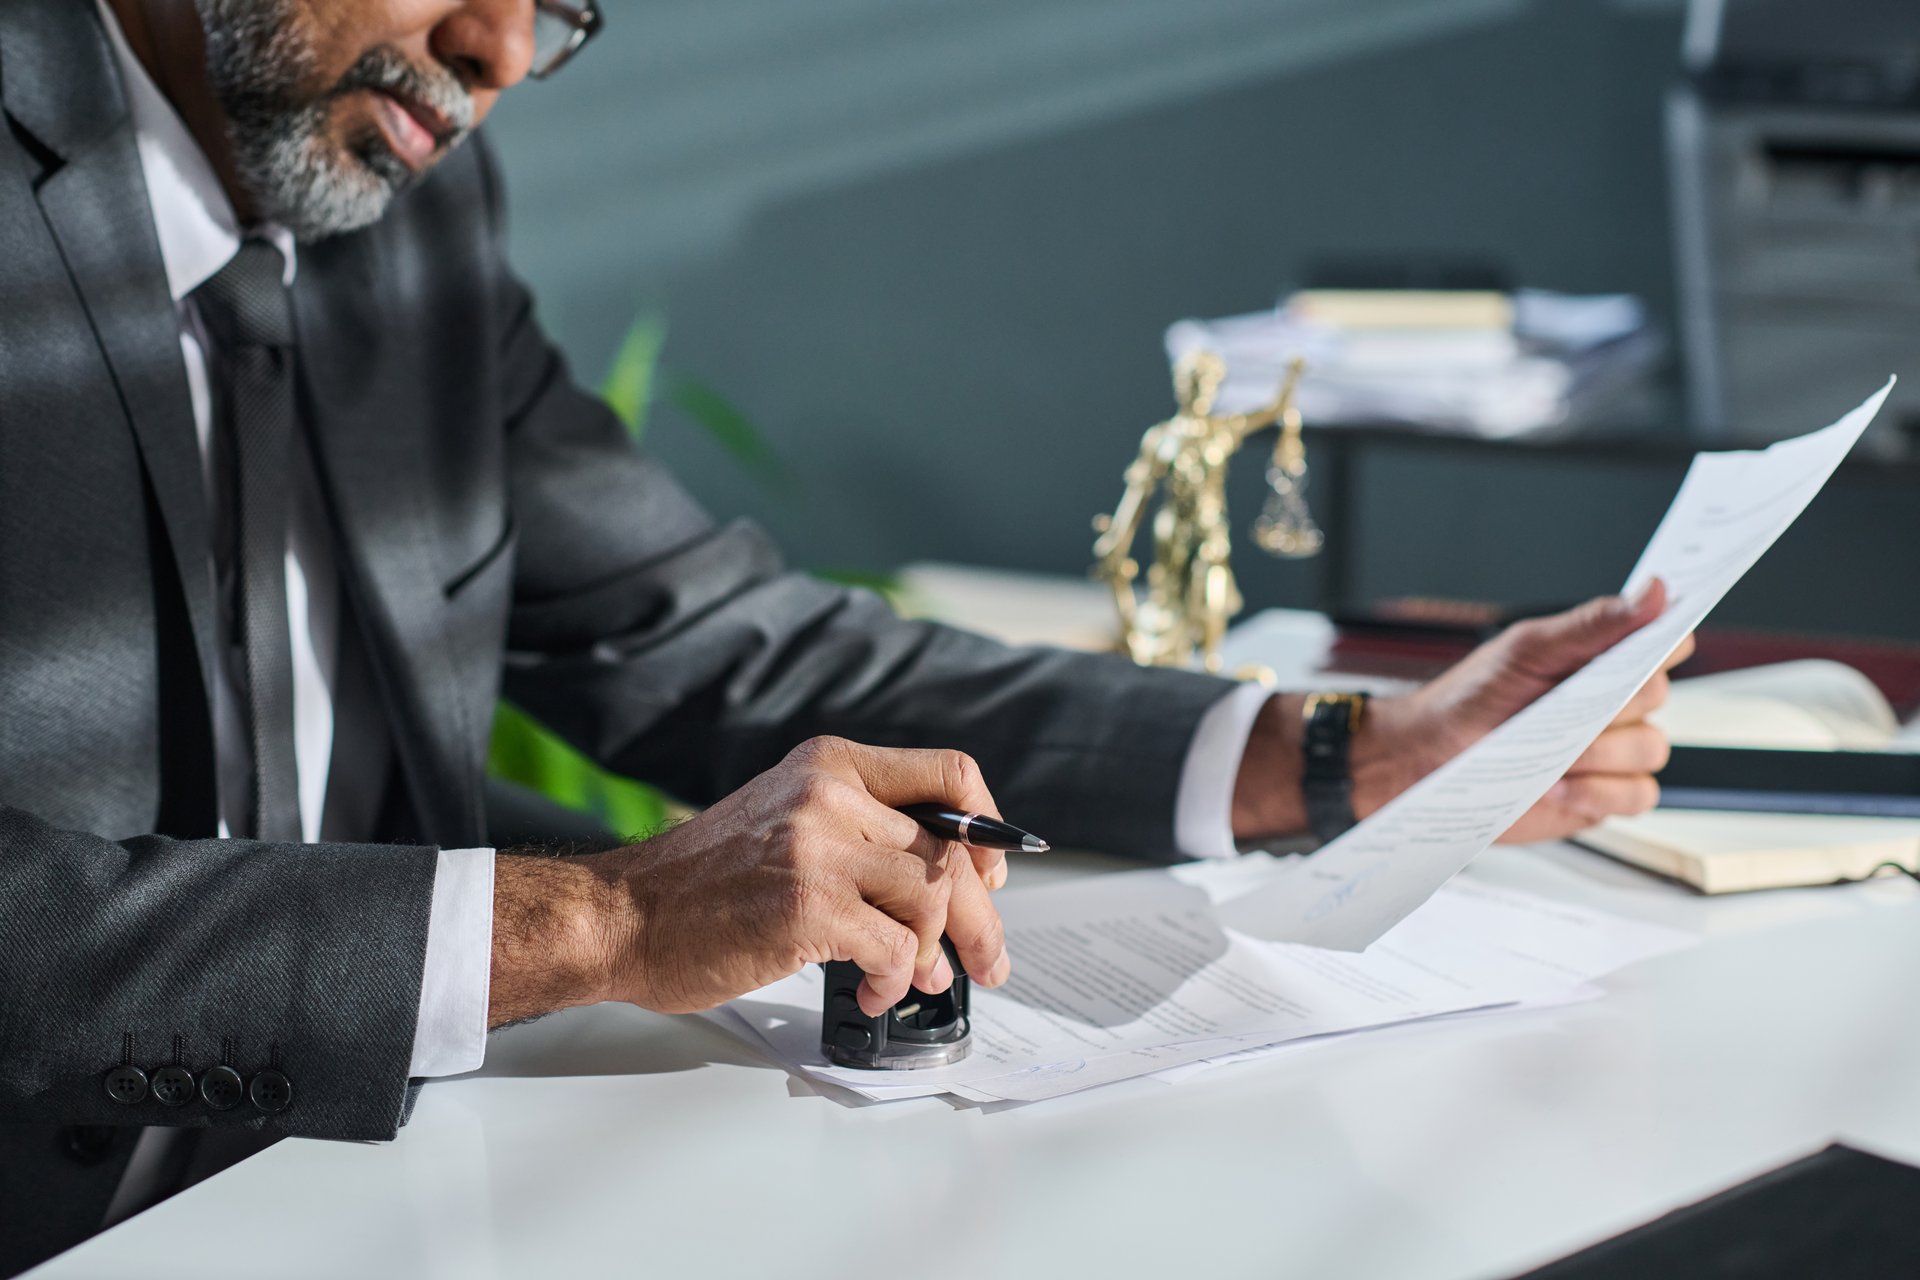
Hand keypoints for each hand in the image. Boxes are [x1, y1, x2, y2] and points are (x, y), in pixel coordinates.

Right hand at [488, 737, 1012, 1027]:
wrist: (621, 916)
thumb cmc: (701, 884)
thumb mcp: (786, 820)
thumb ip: (859, 831)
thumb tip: (945, 885)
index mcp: (829, 766)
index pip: (950, 774)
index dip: (987, 831)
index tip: (990, 877)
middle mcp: (828, 795)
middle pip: (952, 850)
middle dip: (981, 918)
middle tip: (988, 960)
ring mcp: (817, 848)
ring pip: (932, 898)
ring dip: (934, 955)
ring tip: (912, 981)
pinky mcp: (806, 906)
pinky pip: (894, 948)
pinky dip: (893, 980)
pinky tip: (869, 993)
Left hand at [1357, 580, 1693, 842]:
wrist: (1428, 760)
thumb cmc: (1471, 698)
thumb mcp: (1526, 650)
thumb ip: (1592, 624)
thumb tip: (1653, 591)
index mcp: (1599, 659)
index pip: (1664, 642)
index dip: (1668, 641)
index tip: (1658, 645)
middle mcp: (1612, 703)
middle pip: (1658, 695)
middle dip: (1614, 705)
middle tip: (1566, 709)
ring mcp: (1610, 749)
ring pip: (1652, 748)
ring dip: (1601, 753)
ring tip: (1552, 755)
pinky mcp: (1601, 795)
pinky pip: (1638, 795)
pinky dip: (1600, 792)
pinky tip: (1559, 786)